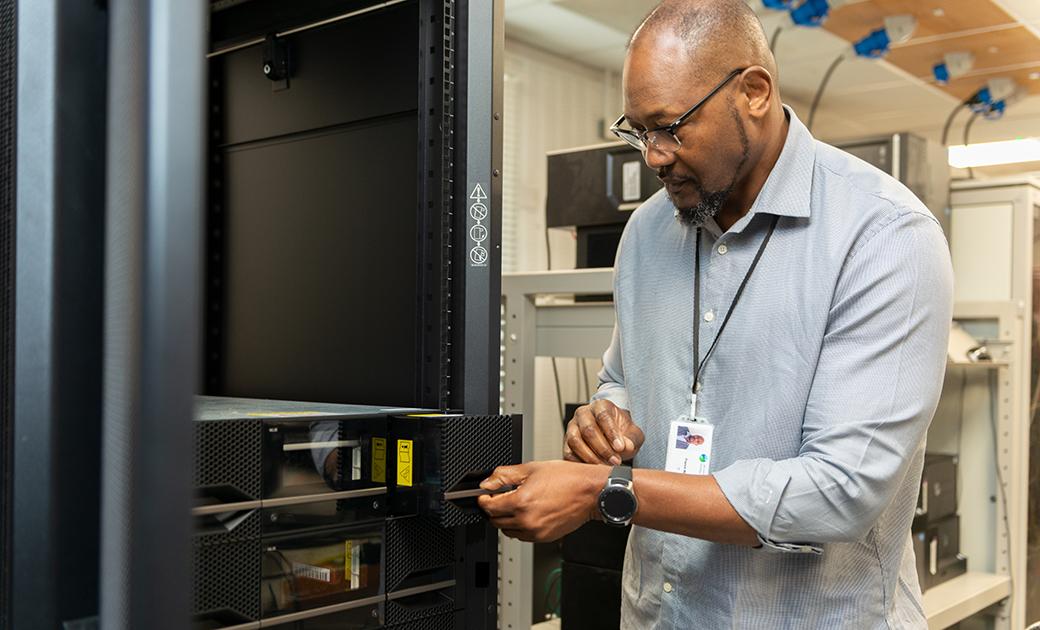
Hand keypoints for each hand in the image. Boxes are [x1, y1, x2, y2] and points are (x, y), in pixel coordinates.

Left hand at [478, 461, 609, 542]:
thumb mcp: (532, 468)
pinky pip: (522, 536)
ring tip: (516, 504)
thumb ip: (504, 475)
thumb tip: (487, 482)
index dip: (484, 499)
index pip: (489, 507)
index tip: (485, 495)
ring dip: (505, 519)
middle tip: (501, 496)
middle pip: (495, 521)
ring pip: (507, 530)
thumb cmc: (567, 478)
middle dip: (494, 508)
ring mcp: (535, 532)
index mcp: (521, 502)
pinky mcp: (543, 538)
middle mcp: (527, 520)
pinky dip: (519, 526)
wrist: (591, 492)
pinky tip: (528, 512)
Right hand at [564, 400, 643, 464]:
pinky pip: (569, 453)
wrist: (612, 438)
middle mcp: (583, 414)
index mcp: (600, 406)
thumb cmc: (622, 433)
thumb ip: (632, 439)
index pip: (603, 416)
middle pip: (588, 429)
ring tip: (605, 465)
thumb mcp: (633, 434)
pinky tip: (594, 468)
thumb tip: (626, 446)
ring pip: (575, 441)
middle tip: (615, 461)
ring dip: (591, 457)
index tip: (620, 447)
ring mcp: (572, 428)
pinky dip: (581, 463)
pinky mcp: (566, 443)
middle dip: (603, 448)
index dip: (611, 433)